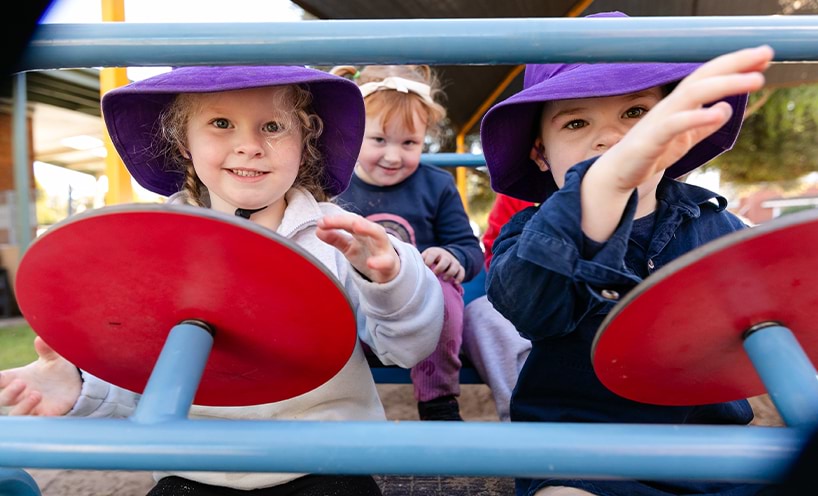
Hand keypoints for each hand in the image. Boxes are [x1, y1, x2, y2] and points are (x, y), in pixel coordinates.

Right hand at [0, 336, 80, 415]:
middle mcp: (20, 394)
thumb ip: (47, 350)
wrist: (75, 384)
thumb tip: (41, 339)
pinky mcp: (43, 415)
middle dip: (7, 393)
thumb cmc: (56, 370)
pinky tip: (45, 410)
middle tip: (21, 382)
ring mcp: (30, 406)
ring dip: (22, 406)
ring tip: (37, 394)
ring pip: (15, 414)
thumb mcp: (52, 359)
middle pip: (2, 399)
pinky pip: (33, 422)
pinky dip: (36, 418)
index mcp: (16, 378)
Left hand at [316, 213, 400, 282]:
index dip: (334, 221)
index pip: (348, 221)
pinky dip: (379, 262)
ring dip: (368, 228)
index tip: (320, 222)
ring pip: (378, 234)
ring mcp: (383, 247)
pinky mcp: (389, 263)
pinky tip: (371, 263)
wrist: (389, 271)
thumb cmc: (368, 254)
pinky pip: (386, 262)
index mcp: (362, 230)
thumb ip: (335, 238)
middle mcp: (373, 234)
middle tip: (329, 220)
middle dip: (346, 220)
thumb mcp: (349, 247)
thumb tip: (318, 229)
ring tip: (356, 227)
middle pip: (361, 222)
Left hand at [422, 247, 464, 282]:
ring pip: (455, 266)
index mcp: (435, 252)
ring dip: (450, 273)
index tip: (426, 268)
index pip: (432, 254)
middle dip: (440, 268)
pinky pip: (462, 271)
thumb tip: (412, 268)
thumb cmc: (429, 259)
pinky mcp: (459, 267)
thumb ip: (420, 261)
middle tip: (435, 274)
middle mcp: (445, 255)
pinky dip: (460, 277)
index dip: (428, 262)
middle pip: (445, 260)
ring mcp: (453, 261)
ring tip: (444, 279)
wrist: (442, 255)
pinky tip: (455, 283)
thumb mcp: (424, 257)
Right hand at [601, 45, 772, 192]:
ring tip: (755, 80)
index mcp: (680, 104)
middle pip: (704, 77)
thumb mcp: (686, 139)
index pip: (709, 77)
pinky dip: (698, 117)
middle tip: (766, 53)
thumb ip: (705, 124)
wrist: (619, 173)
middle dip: (735, 63)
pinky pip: (676, 124)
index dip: (736, 65)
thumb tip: (726, 108)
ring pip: (693, 93)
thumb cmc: (650, 153)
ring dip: (726, 84)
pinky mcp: (652, 139)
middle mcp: (671, 106)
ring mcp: (660, 120)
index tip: (764, 56)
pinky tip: (719, 112)